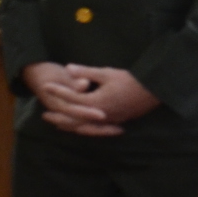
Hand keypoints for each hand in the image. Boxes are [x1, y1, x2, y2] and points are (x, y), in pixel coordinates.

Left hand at [30, 63, 159, 136]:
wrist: (153, 92)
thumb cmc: (130, 80)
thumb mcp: (106, 73)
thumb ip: (86, 73)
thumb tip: (68, 68)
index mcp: (95, 103)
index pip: (71, 97)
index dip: (58, 91)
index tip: (46, 86)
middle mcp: (99, 116)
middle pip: (74, 119)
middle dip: (59, 116)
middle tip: (44, 115)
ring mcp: (107, 121)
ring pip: (83, 127)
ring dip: (69, 125)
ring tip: (58, 124)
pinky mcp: (114, 122)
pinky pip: (93, 128)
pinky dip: (83, 128)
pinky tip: (81, 126)